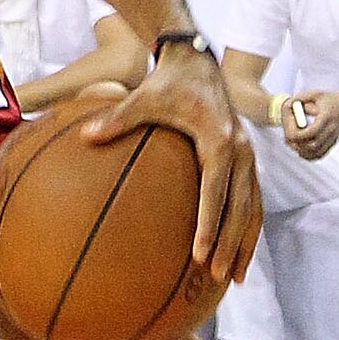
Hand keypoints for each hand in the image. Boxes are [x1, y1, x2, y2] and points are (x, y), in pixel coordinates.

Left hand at [84, 40, 259, 284]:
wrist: (196, 62)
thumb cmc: (167, 82)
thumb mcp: (143, 97)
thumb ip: (118, 118)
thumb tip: (86, 137)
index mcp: (219, 139)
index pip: (216, 190)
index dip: (209, 225)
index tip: (199, 255)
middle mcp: (241, 150)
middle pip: (241, 207)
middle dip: (230, 245)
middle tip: (216, 277)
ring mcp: (247, 155)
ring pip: (253, 208)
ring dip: (244, 243)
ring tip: (233, 278)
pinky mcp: (245, 159)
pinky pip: (251, 199)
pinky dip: (246, 227)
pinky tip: (235, 252)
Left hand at [285, 86, 338, 159]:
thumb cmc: (331, 99)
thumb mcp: (315, 94)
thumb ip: (300, 99)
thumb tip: (287, 107)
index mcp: (325, 118)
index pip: (309, 132)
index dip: (296, 133)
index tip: (289, 128)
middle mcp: (330, 130)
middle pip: (312, 146)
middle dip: (296, 144)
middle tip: (287, 137)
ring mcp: (333, 138)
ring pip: (316, 153)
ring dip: (301, 151)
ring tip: (293, 143)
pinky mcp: (332, 142)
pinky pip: (320, 155)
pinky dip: (309, 155)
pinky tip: (301, 149)